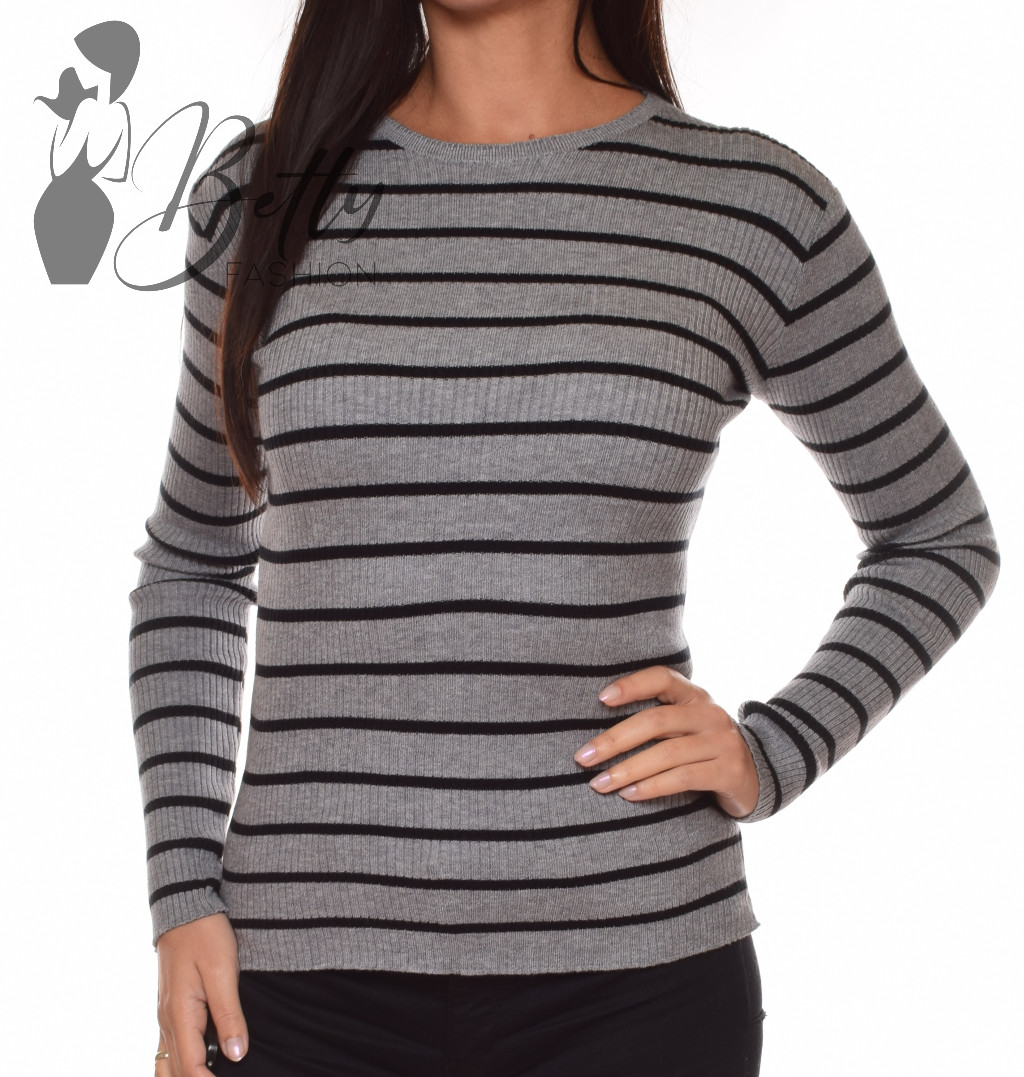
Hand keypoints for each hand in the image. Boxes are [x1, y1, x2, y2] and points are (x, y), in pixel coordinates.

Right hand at [155, 912, 247, 1075]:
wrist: (186, 909)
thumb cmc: (205, 936)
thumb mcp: (222, 972)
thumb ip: (229, 1015)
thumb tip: (236, 1055)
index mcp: (179, 1015)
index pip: (190, 1068)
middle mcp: (166, 1021)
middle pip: (174, 1072)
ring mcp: (165, 1015)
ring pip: (168, 1063)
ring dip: (184, 1075)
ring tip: (210, 1074)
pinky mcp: (170, 1007)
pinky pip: (169, 1047)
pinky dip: (181, 1063)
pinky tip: (201, 1062)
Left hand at [573, 665, 759, 818]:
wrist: (756, 775)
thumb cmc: (702, 747)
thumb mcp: (684, 725)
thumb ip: (655, 720)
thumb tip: (595, 733)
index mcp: (694, 695)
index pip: (662, 678)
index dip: (632, 685)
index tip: (600, 699)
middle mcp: (709, 713)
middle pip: (656, 721)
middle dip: (614, 740)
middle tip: (582, 758)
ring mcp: (722, 741)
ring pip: (666, 753)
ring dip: (627, 770)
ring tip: (599, 784)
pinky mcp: (729, 771)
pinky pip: (683, 778)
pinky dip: (652, 786)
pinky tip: (629, 795)